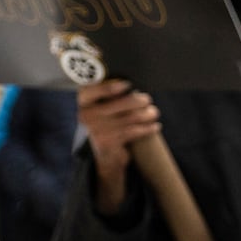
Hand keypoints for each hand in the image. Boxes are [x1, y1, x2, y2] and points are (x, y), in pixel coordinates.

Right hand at [78, 79, 160, 214]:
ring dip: (148, 114)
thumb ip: (113, 95)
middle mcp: (87, 115)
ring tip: (153, 113)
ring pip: (132, 117)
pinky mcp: (108, 142)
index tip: (128, 84)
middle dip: (140, 100)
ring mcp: (97, 130)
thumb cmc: (109, 123)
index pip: (92, 90)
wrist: (106, 155)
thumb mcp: (105, 107)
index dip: (110, 87)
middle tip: (147, 100)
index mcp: (84, 102)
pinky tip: (155, 126)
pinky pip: (134, 131)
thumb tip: (135, 87)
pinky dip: (148, 128)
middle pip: (123, 102)